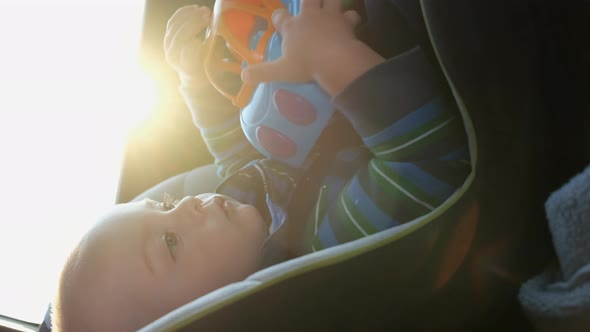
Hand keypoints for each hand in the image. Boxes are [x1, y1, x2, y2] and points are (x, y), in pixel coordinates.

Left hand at [164, 5, 211, 88]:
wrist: (194, 75)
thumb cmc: (204, 71)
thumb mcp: (208, 67)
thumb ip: (203, 55)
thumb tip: (195, 43)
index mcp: (178, 62)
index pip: (183, 47)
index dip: (195, 36)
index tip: (207, 28)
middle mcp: (169, 52)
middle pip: (178, 33)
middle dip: (194, 22)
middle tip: (208, 14)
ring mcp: (168, 42)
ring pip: (175, 24)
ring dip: (189, 15)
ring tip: (205, 10)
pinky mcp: (169, 34)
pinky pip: (174, 20)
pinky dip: (184, 13)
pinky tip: (196, 8)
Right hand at [242, 0, 381, 95]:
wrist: (334, 61)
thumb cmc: (305, 65)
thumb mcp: (280, 72)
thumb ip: (262, 73)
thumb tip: (244, 76)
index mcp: (291, 27)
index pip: (280, 16)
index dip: (279, 18)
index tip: (279, 21)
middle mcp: (309, 16)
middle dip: (309, 0)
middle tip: (310, 3)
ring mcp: (329, 17)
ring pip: (331, 0)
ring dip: (331, 2)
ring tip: (330, 5)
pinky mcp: (346, 22)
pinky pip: (351, 15)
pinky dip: (351, 17)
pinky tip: (351, 22)